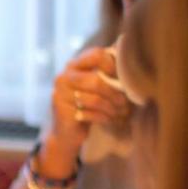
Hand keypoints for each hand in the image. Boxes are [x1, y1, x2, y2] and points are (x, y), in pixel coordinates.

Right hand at [41, 47, 130, 172]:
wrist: (67, 133)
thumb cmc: (86, 106)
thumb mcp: (94, 86)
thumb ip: (105, 72)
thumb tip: (126, 56)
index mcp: (73, 65)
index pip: (97, 55)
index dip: (113, 65)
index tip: (121, 79)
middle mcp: (64, 77)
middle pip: (96, 80)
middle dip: (114, 93)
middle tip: (124, 102)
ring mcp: (61, 95)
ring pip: (95, 99)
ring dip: (111, 108)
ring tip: (121, 113)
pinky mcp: (62, 112)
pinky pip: (90, 114)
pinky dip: (104, 118)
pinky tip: (110, 120)